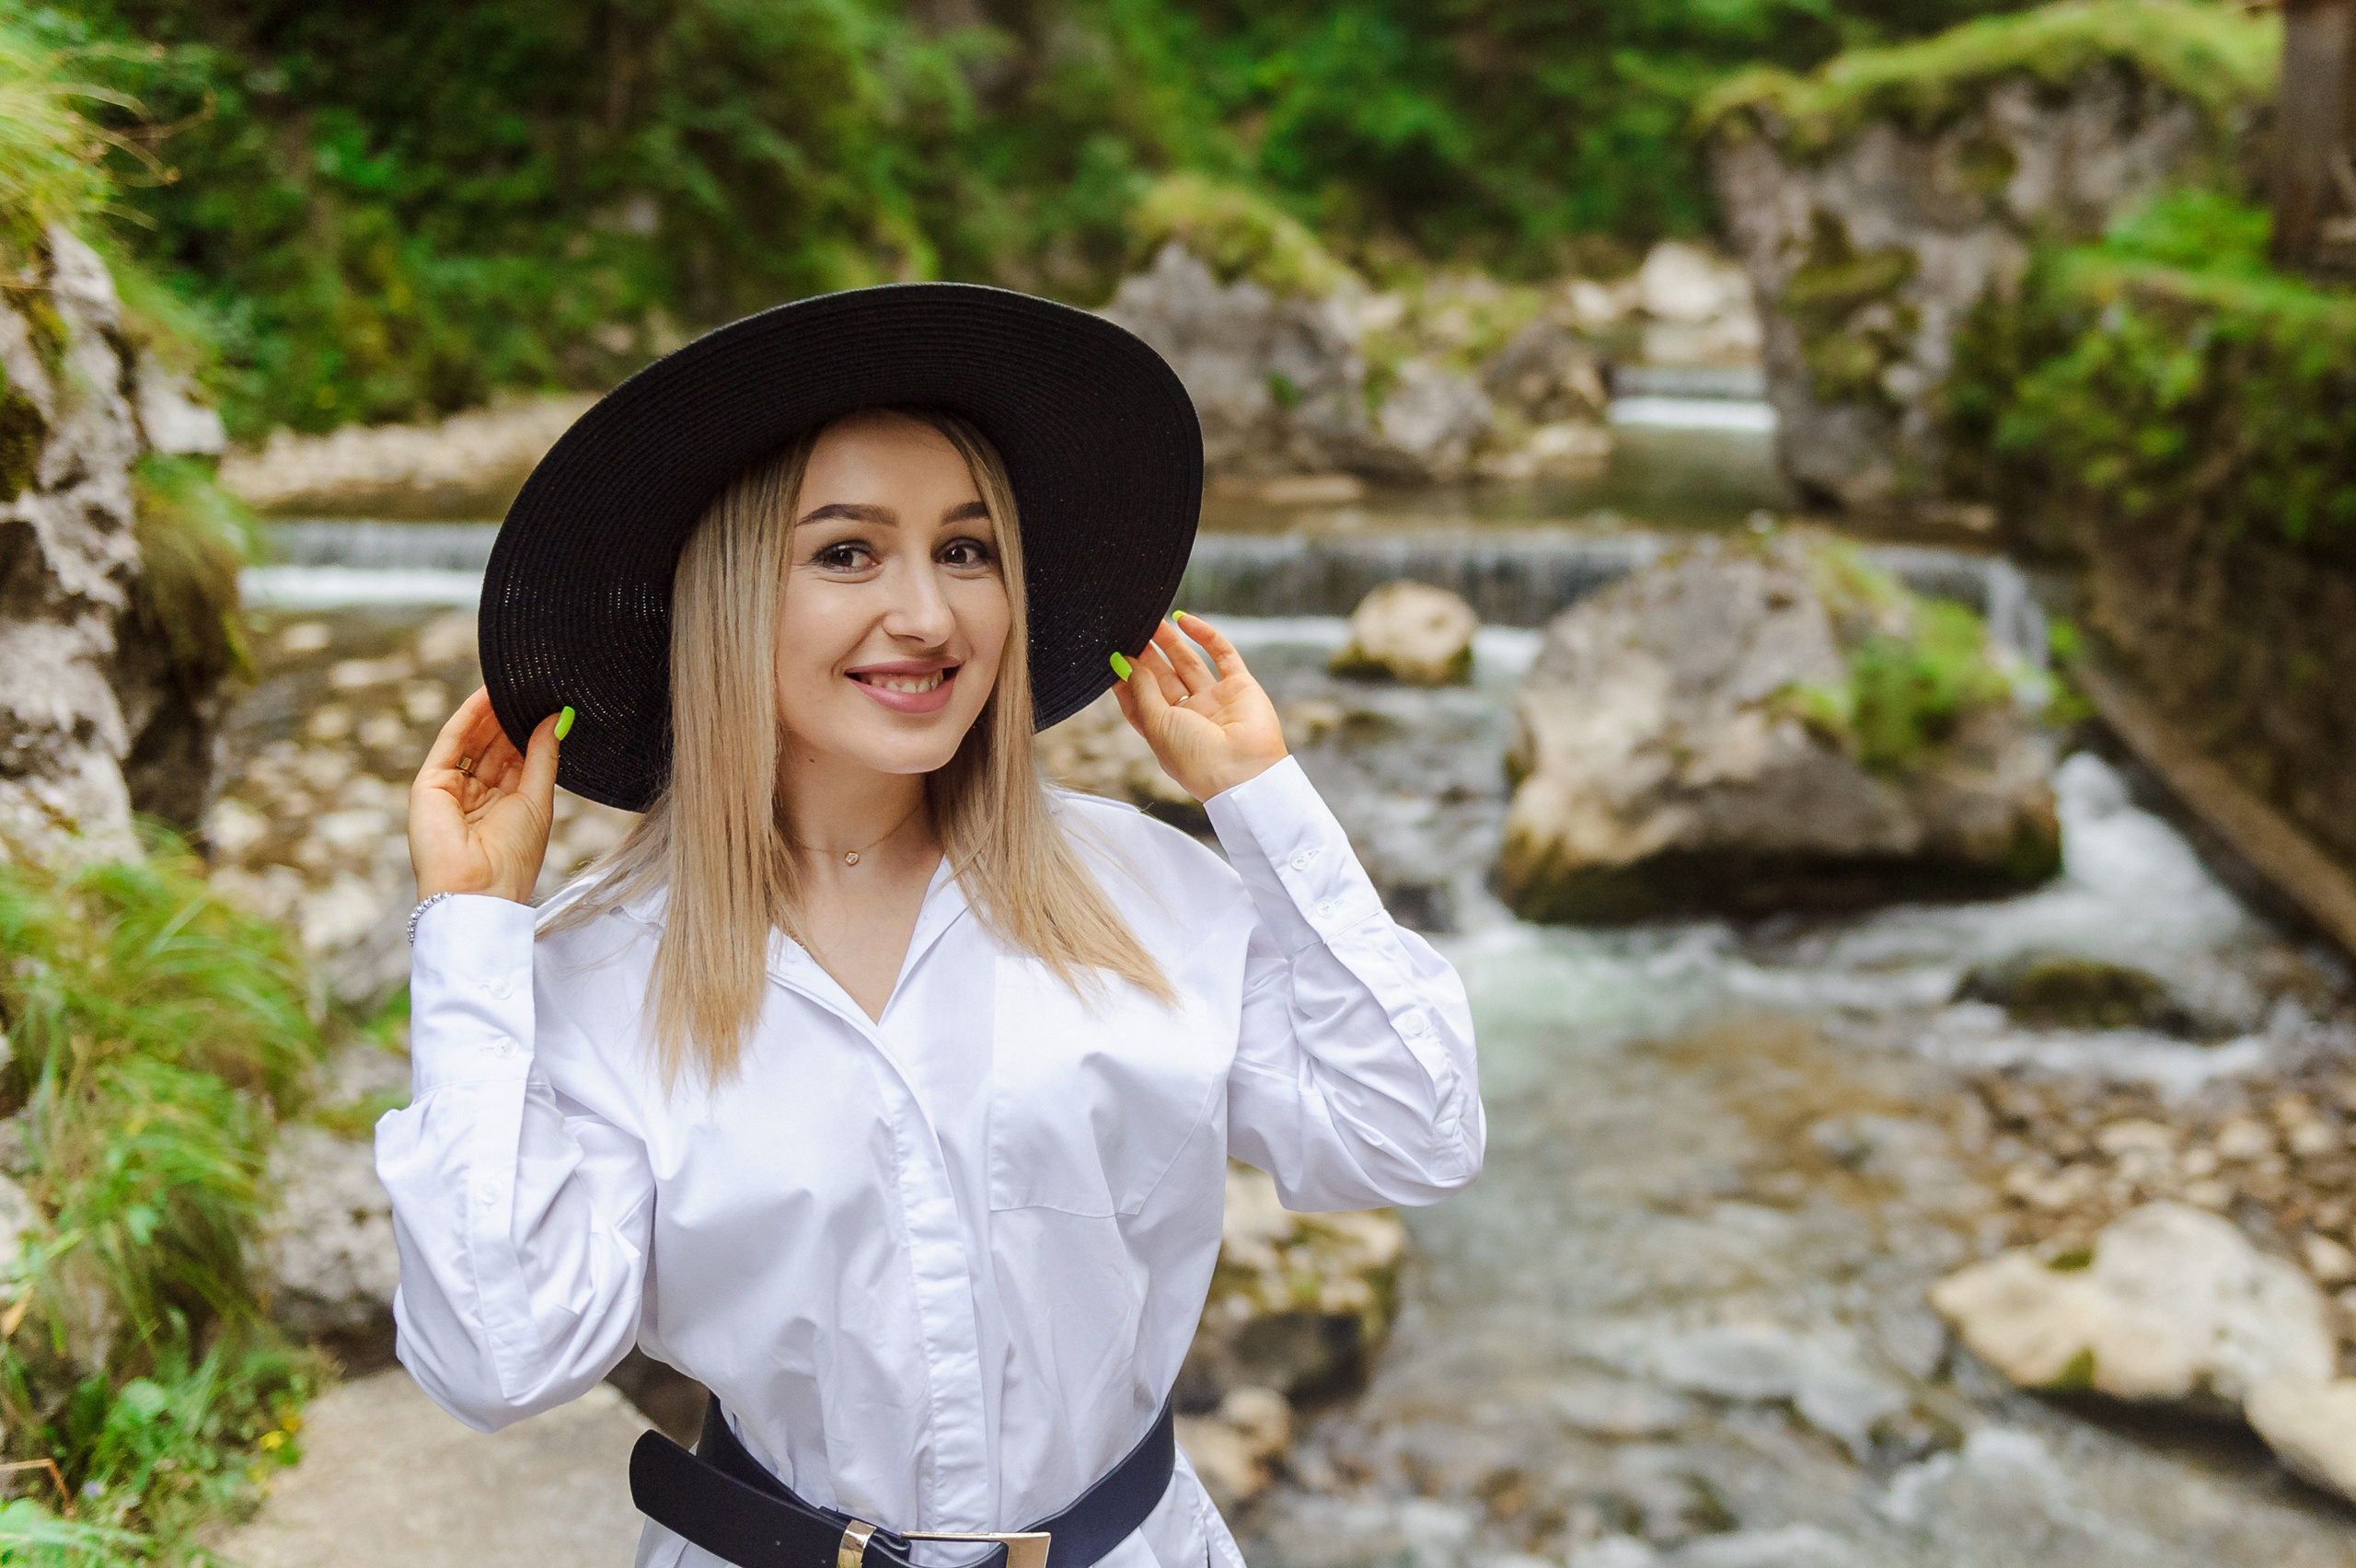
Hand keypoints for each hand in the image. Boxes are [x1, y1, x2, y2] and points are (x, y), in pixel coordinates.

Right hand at [410, 688, 563, 903]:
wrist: (479, 889)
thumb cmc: (513, 857)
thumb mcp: (538, 799)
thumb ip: (544, 756)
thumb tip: (556, 718)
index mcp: (506, 806)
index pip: (517, 758)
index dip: (529, 730)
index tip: (548, 702)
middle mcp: (478, 796)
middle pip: (494, 746)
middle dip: (511, 717)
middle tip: (533, 685)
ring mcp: (452, 790)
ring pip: (473, 740)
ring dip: (492, 712)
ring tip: (515, 682)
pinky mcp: (430, 784)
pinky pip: (451, 742)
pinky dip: (468, 717)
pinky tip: (488, 695)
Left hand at [1110, 614, 1287, 800]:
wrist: (1243, 772)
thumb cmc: (1195, 758)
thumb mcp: (1156, 725)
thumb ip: (1142, 691)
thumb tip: (1126, 664)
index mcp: (1167, 733)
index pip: (1141, 702)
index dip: (1127, 681)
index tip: (1113, 657)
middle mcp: (1191, 717)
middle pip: (1163, 680)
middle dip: (1146, 656)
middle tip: (1131, 631)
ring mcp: (1216, 701)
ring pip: (1189, 664)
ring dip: (1170, 642)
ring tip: (1151, 619)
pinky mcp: (1241, 687)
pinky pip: (1222, 654)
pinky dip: (1205, 635)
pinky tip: (1184, 620)